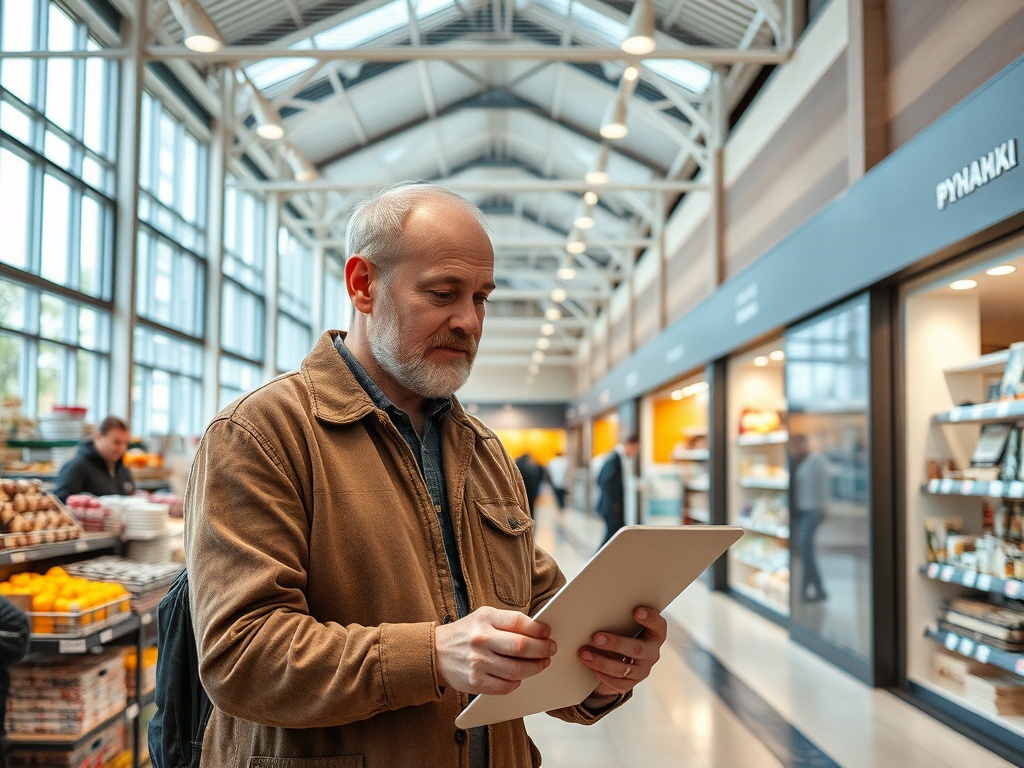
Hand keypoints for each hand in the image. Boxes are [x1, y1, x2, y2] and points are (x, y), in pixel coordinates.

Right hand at [434, 606, 556, 694]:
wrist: (436, 653)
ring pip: (517, 669)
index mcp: (484, 618)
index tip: (547, 633)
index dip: (538, 629)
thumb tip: (538, 631)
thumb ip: (507, 622)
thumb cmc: (465, 634)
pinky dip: (517, 682)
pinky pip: (506, 686)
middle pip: (522, 646)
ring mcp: (477, 662)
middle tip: (550, 649)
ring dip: (535, 668)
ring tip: (541, 663)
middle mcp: (481, 639)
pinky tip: (520, 675)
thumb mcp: (483, 617)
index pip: (519, 622)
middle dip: (542, 649)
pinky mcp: (475, 682)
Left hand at [578, 606, 665, 695]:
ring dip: (601, 661)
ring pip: (623, 669)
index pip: (658, 625)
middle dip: (615, 644)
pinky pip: (617, 682)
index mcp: (655, 634)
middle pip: (636, 649)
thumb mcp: (627, 624)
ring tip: (585, 654)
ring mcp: (643, 670)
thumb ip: (621, 618)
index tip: (636, 611)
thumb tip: (595, 613)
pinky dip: (601, 674)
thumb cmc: (624, 632)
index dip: (650, 618)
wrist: (623, 658)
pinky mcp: (632, 683)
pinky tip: (590, 666)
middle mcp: (651, 653)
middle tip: (596, 637)